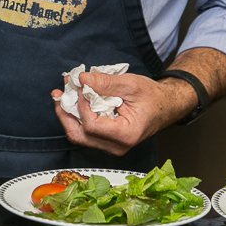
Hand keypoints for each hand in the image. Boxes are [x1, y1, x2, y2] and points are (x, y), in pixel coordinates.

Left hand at [49, 71, 190, 155]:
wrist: (166, 106)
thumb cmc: (153, 96)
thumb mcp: (131, 84)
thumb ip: (105, 82)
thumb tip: (81, 79)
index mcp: (125, 135)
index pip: (91, 125)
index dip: (80, 105)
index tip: (79, 86)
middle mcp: (116, 146)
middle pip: (79, 135)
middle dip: (65, 113)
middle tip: (59, 92)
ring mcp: (110, 146)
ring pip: (78, 135)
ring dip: (67, 114)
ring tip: (62, 94)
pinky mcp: (106, 141)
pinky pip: (85, 132)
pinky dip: (76, 116)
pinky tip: (73, 101)